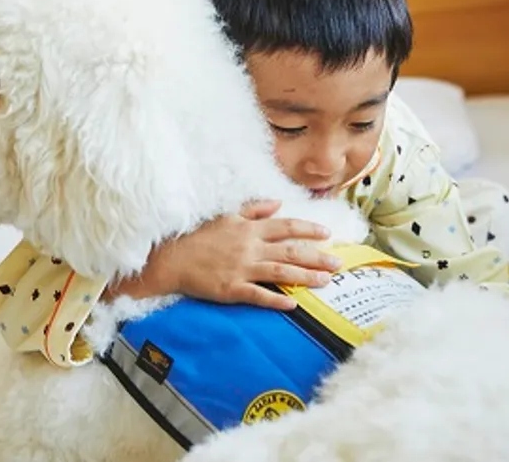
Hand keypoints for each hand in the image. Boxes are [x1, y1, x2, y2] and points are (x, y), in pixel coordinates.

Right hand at [105, 200, 341, 309]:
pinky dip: (276, 299)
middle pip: (290, 250)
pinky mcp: (231, 288)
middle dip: (317, 256)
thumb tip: (277, 203)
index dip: (309, 229)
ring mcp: (241, 268)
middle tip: (338, 263)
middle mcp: (249, 246)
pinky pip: (258, 294)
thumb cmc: (198, 237)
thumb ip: (253, 209)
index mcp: (249, 228)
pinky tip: (293, 305)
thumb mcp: (226, 216)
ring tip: (326, 281)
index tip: (327, 233)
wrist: (170, 258)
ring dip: (305, 277)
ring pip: (280, 271)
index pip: (286, 226)